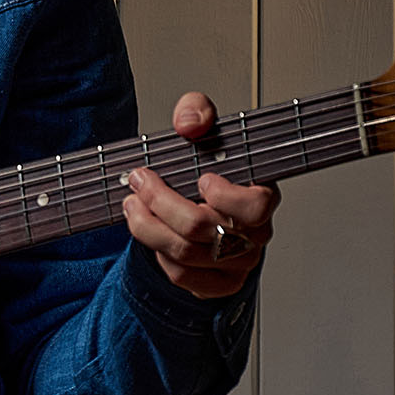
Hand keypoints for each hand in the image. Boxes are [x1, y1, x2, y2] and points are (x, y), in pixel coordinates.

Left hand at [119, 91, 279, 298]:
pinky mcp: (218, 284)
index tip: (202, 178)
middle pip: (203, 230)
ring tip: (132, 204)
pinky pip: (182, 278)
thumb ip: (197, 111)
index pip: (255, 207)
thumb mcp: (203, 125)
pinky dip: (158, 256)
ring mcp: (238, 264)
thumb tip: (189, 124)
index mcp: (262, 197)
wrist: (201, 197)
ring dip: (148, 227)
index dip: (225, 196)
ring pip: (186, 256)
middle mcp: (255, 235)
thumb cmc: (209, 164)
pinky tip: (151, 232)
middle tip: (139, 181)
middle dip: (160, 202)